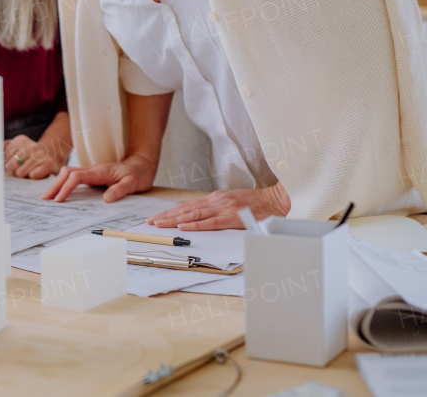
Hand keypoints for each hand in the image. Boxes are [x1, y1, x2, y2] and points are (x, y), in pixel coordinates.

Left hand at [3, 135, 59, 178]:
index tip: (12, 161)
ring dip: (23, 174)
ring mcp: (40, 154)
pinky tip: (36, 171)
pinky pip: (32, 175)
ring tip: (28, 169)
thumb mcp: (15, 148)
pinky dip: (32, 176)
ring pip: (20, 173)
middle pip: (10, 166)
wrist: (51, 157)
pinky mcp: (48, 164)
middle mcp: (31, 145)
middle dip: (14, 169)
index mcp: (20, 140)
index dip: (6, 162)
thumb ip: (3, 148)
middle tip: (21, 167)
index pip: (3, 156)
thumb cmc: (28, 156)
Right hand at [42, 154, 155, 202]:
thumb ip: (120, 190)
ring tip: (48, 197)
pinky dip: (63, 183)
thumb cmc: (137, 174)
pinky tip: (60, 191)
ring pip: (68, 174)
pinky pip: (73, 178)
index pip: (77, 177)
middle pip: (67, 173)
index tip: (59, 200)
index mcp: (100, 172)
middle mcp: (93, 170)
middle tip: (45, 199)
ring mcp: (91, 172)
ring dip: (57, 184)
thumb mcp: (133, 183)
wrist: (141, 164)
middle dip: (55, 185)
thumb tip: (106, 199)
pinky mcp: (92, 176)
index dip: (66, 187)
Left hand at [148, 183, 290, 230]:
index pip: (187, 206)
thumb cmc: (254, 204)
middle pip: (186, 210)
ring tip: (160, 224)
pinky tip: (184, 228)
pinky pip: (212, 223)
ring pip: (194, 215)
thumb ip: (215, 208)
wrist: (275, 200)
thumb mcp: (231, 202)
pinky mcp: (233, 217)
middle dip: (166, 216)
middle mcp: (216, 201)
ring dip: (175, 220)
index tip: (156, 218)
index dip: (170, 212)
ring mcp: (224, 208)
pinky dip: (196, 225)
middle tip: (151, 222)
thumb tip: (197, 215)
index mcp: (215, 198)